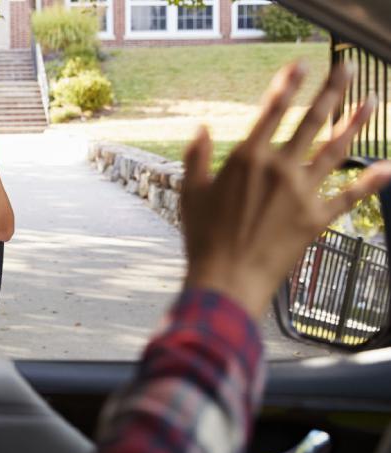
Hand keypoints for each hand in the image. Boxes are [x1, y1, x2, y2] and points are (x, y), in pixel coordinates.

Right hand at [182, 61, 390, 319]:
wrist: (227, 279)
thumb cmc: (202, 237)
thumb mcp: (190, 193)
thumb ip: (196, 157)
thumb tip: (201, 129)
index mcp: (247, 159)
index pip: (272, 110)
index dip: (287, 84)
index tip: (300, 64)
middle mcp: (280, 169)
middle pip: (311, 121)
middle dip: (329, 91)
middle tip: (344, 68)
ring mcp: (301, 193)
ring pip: (335, 150)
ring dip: (355, 124)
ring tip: (371, 102)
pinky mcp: (316, 218)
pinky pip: (348, 196)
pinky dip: (368, 182)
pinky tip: (385, 167)